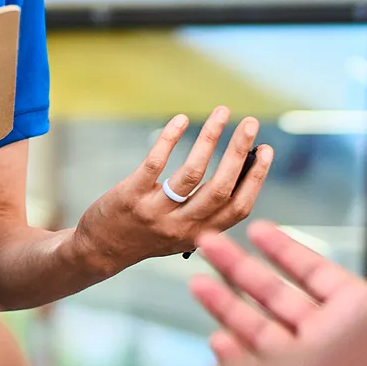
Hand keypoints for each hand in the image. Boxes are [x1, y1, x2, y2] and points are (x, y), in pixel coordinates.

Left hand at [69, 109, 272, 274]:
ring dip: (210, 139)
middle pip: (220, 187)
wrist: (100, 251)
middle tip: (251, 123)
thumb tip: (237, 167)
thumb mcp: (183, 233)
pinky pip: (155, 163)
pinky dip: (170, 138)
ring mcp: (155, 212)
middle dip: (239, 152)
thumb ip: (207, 211)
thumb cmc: (146, 235)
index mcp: (200, 235)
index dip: (256, 179)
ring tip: (222, 113)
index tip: (266, 150)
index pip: (239, 208)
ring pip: (192, 173)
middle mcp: (181, 227)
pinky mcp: (130, 196)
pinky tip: (181, 120)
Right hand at [186, 184, 366, 365]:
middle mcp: (331, 337)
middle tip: (205, 241)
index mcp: (359, 308)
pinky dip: (235, 361)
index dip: (284, 249)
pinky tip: (216, 339)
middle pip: (275, 297)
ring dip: (227, 309)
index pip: (313, 272)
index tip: (255, 228)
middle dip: (238, 269)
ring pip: (260, 333)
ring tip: (195, 283)